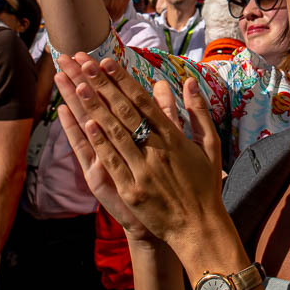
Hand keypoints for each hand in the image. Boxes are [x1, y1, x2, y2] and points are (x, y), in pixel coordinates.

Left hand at [53, 52, 222, 243]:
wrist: (200, 228)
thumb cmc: (205, 186)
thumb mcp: (211, 146)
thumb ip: (198, 112)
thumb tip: (189, 82)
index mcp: (174, 138)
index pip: (144, 102)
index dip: (123, 80)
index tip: (106, 61)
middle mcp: (157, 150)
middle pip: (125, 111)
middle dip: (102, 85)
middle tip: (83, 63)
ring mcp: (143, 170)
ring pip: (115, 133)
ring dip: (95, 107)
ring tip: (78, 85)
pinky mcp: (132, 191)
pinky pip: (113, 162)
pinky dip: (99, 142)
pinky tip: (86, 124)